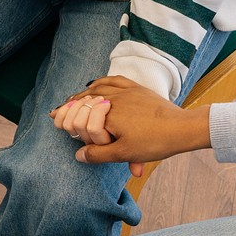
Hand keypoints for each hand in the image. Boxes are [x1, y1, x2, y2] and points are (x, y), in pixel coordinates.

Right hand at [50, 76, 210, 176]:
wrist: (181, 128)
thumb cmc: (154, 142)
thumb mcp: (124, 153)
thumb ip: (98, 155)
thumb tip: (78, 155)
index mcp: (108, 115)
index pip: (81, 115)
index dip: (66, 117)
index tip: (54, 117)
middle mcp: (114, 99)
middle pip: (86, 99)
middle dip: (70, 103)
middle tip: (60, 107)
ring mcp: (126, 91)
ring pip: (98, 87)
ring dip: (83, 92)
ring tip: (74, 96)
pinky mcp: (137, 89)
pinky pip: (115, 80)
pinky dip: (102, 81)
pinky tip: (97, 83)